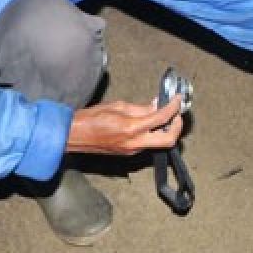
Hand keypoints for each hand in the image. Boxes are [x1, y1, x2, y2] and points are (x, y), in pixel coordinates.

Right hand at [66, 95, 183, 155]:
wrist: (74, 136)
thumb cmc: (90, 119)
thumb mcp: (118, 106)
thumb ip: (141, 108)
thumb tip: (156, 106)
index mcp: (131, 129)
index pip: (161, 118)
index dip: (173, 108)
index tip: (177, 100)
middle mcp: (135, 143)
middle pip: (168, 140)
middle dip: (177, 126)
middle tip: (177, 114)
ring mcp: (133, 151)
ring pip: (159, 143)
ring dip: (166, 130)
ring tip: (164, 115)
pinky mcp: (129, 153)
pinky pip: (148, 144)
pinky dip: (154, 133)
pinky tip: (150, 123)